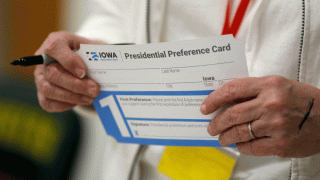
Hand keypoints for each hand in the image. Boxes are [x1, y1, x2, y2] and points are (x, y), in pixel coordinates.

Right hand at [34, 31, 103, 111]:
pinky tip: (79, 101)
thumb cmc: (85, 53)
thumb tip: (112, 63)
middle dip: (76, 85)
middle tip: (95, 90)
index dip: (69, 61)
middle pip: (53, 74)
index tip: (84, 72)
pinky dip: (64, 104)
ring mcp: (40, 77)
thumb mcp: (92, 46)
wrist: (78, 60)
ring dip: (72, 96)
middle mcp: (43, 59)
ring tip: (90, 98)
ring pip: (49, 90)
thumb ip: (98, 53)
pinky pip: (48, 103)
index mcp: (56, 42)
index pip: (55, 48)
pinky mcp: (41, 92)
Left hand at [200, 75, 319, 157]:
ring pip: (238, 132)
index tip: (205, 107)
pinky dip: (241, 146)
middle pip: (231, 114)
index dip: (214, 99)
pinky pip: (250, 147)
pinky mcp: (280, 144)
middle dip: (216, 123)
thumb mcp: (278, 85)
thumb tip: (226, 101)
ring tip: (221, 138)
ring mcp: (275, 125)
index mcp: (269, 84)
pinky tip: (239, 144)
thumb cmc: (302, 100)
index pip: (232, 89)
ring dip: (224, 137)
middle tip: (211, 127)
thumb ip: (253, 91)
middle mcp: (271, 104)